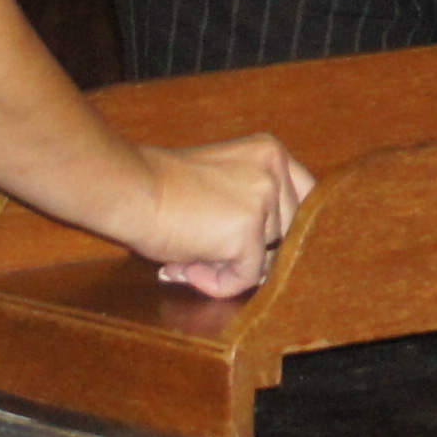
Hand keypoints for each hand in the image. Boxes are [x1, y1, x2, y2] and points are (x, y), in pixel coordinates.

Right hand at [137, 134, 314, 298]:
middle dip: (252, 253)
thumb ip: (249, 205)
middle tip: (205, 256)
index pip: (305, 199)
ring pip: (266, 259)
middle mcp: (274, 171)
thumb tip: (268, 259)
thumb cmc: (160, 186)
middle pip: (289, 234)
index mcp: (270, 152)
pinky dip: (217, 284)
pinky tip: (186, 267)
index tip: (263, 249)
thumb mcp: (221, 179)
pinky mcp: (248, 232)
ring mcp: (264, 201)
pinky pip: (244, 277)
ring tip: (189, 258)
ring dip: (229, 268)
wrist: (130, 189)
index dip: (283, 230)